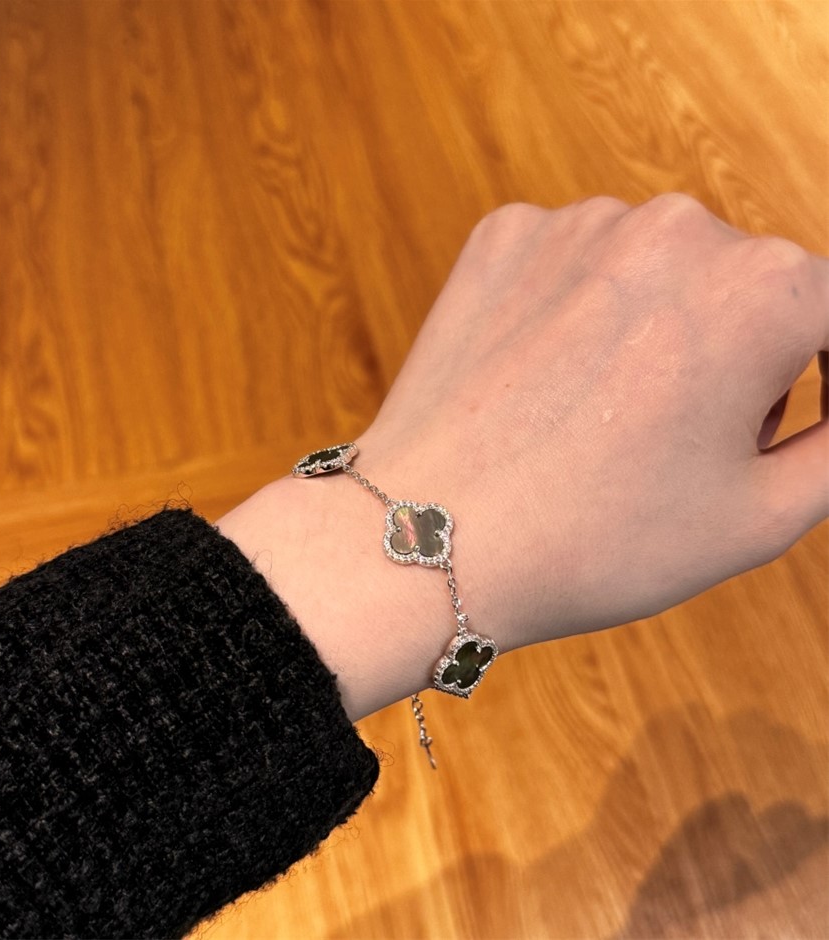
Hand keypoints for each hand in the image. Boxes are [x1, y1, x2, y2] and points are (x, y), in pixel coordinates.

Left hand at [219, 194, 827, 718]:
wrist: (427, 541)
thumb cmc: (590, 542)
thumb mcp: (761, 518)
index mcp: (760, 289)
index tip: (788, 421)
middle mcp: (673, 229)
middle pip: (745, 285)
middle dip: (739, 354)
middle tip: (682, 441)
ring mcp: (576, 224)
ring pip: (657, 269)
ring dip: (658, 325)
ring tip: (606, 414)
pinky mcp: (503, 237)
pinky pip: (575, 262)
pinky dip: (578, 308)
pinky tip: (548, 379)